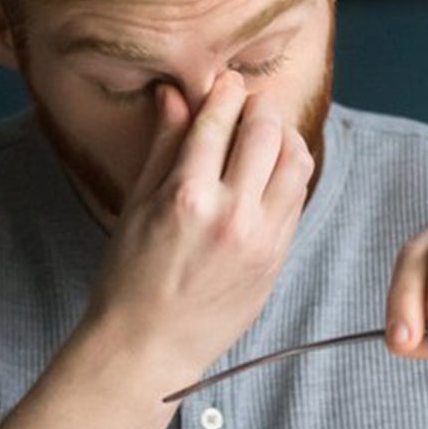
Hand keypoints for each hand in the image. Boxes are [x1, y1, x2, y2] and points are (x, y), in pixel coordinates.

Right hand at [85, 72, 314, 388]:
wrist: (149, 345)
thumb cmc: (130, 277)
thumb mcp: (136, 205)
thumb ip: (164, 145)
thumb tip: (174, 94)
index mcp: (187, 197)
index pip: (219, 121)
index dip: (224, 91)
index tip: (224, 83)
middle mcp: (230, 215)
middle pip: (266, 131)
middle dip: (259, 104)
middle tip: (248, 100)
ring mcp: (260, 238)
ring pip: (295, 161)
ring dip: (283, 135)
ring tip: (265, 132)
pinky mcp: (278, 257)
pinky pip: (297, 197)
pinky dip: (289, 172)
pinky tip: (270, 169)